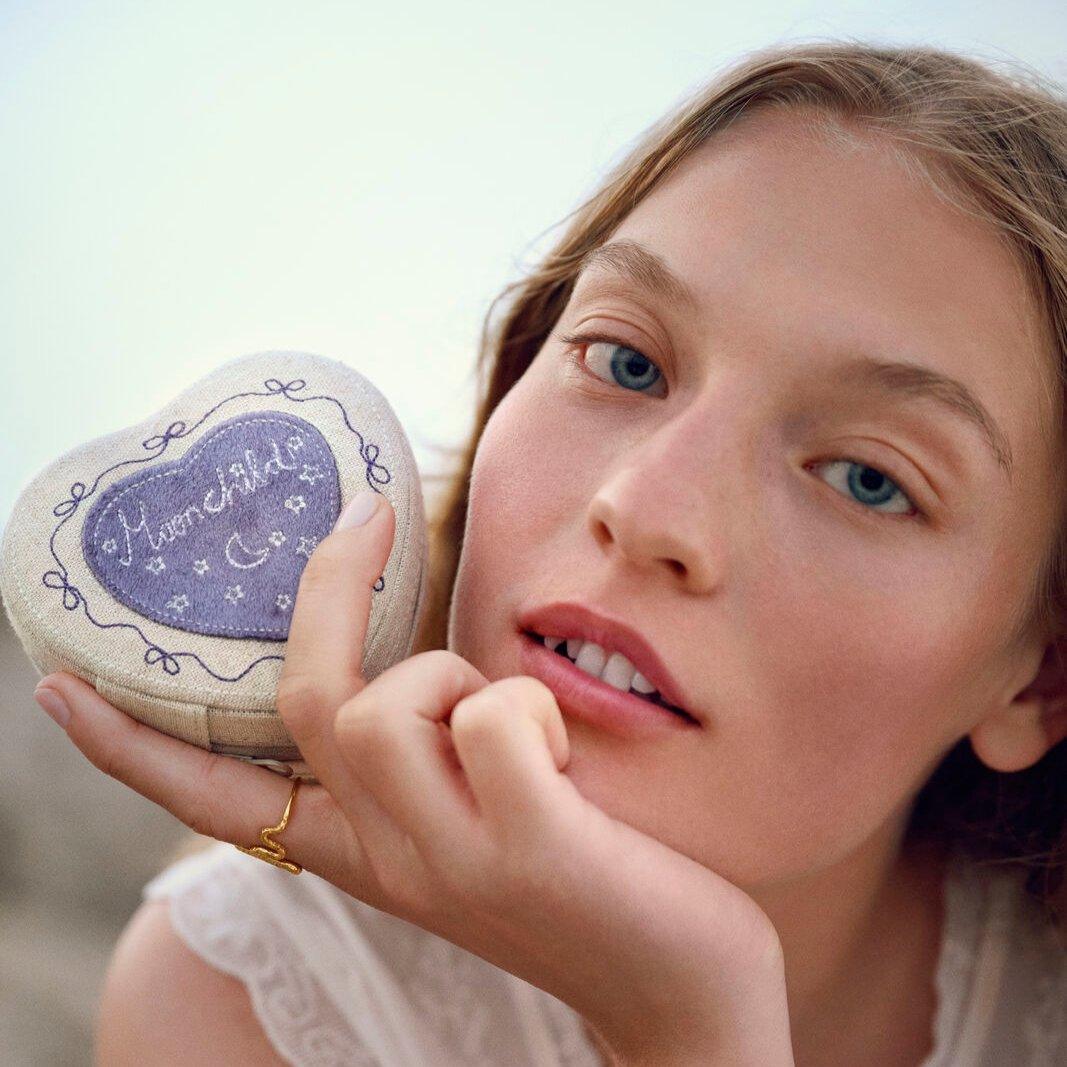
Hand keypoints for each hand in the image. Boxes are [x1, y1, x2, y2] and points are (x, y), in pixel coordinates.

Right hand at [34, 492, 794, 1066]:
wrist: (681, 992)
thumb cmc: (590, 875)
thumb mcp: (485, 811)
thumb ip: (437, 748)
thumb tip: (430, 657)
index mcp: (366, 851)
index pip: (213, 801)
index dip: (130, 745)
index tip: (58, 686)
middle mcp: (386, 859)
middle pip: (306, 702)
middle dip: (330, 590)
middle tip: (369, 517)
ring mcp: (448, 859)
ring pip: (379, 707)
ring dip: (449, 674)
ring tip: (514, 721)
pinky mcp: (524, 849)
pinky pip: (490, 718)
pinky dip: (528, 706)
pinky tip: (571, 760)